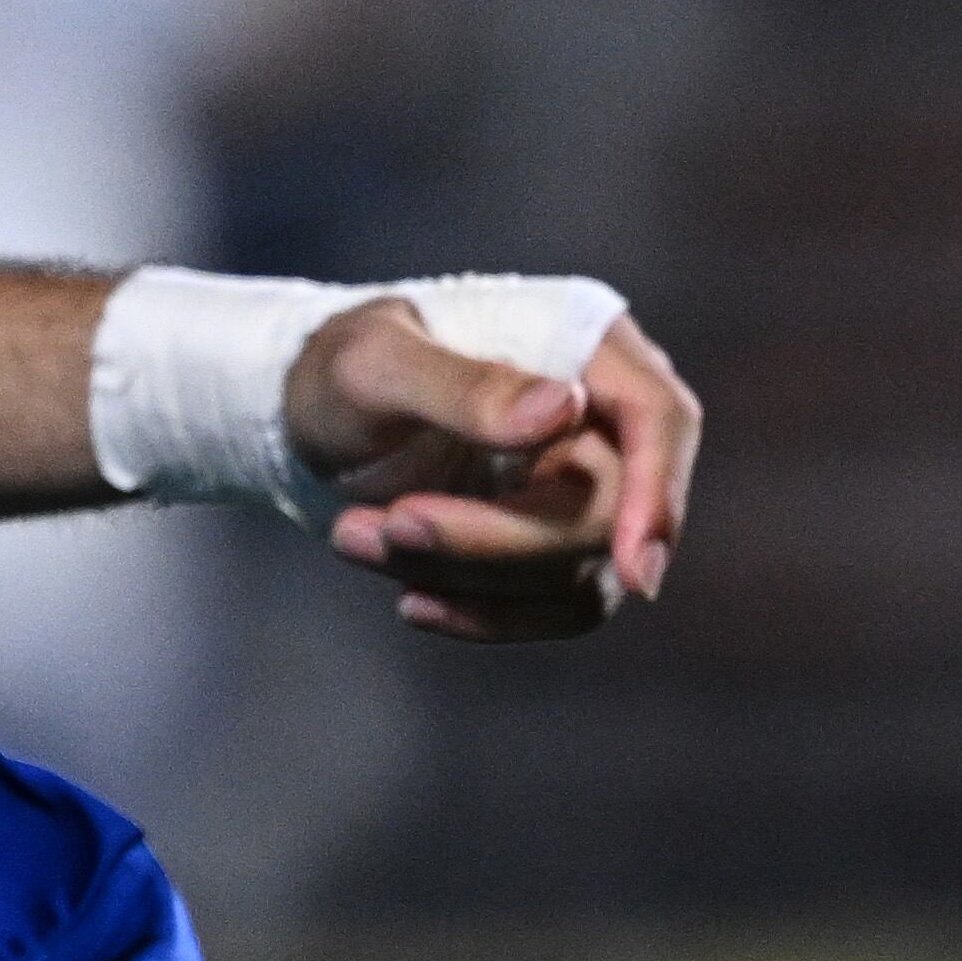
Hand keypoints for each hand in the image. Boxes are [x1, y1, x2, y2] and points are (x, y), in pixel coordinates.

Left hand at [285, 303, 702, 643]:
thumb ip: (462, 386)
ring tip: (354, 537)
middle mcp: (599, 420)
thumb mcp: (374, 362)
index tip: (636, 569)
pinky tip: (408, 601)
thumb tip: (564, 410)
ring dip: (467, 575)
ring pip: (576, 573)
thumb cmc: (340, 366)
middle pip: (603, 513)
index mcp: (583, 346)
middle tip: (389, 523)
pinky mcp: (549, 547)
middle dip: (494, 539)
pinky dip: (481, 614)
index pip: (660, 418)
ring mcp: (581, 489)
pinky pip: (551, 607)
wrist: (301, 414)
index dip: (658, 493)